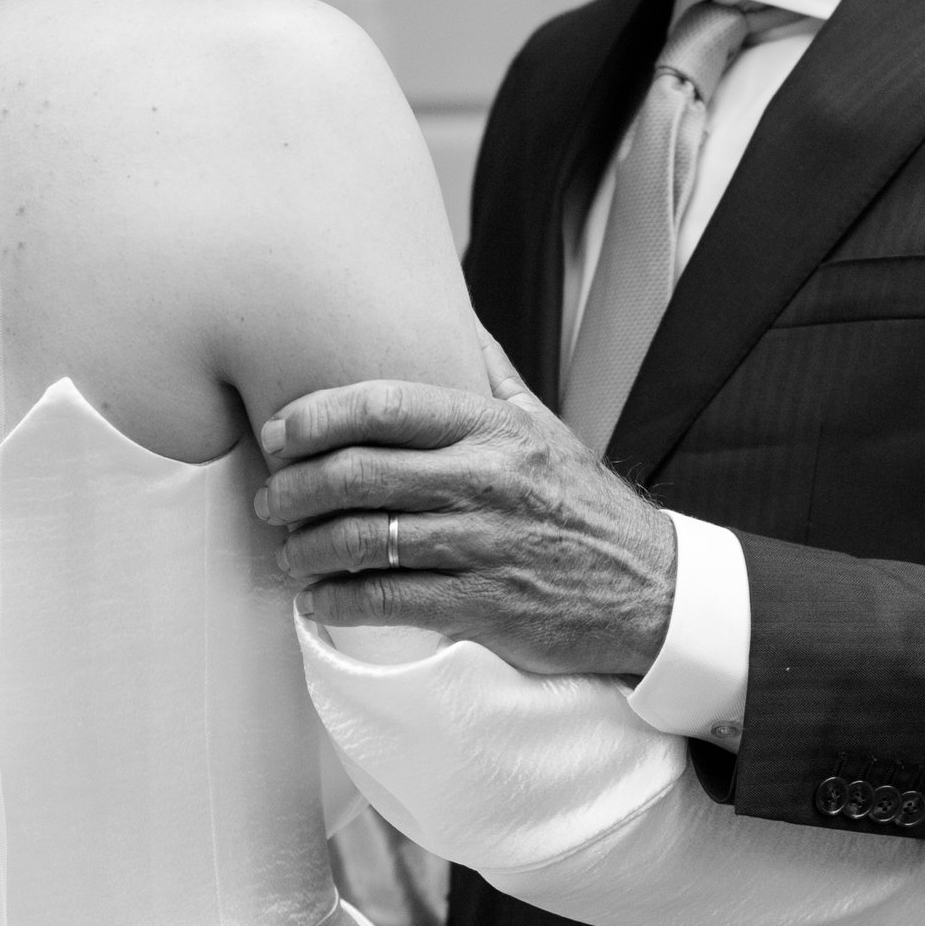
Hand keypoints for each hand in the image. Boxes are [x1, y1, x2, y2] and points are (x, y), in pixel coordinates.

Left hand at [256, 337, 678, 678]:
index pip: (387, 404)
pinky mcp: (485, 606)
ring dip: (309, 548)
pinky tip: (320, 600)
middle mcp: (488, 480)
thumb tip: (451, 319)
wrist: (654, 590)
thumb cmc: (585, 507)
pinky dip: (341, 602)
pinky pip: (391, 601)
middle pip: (361, 472)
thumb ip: (491, 377)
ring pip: (367, 539)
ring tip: (289, 552)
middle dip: (296, 487)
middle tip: (270, 499)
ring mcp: (485, 545)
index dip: (317, 415)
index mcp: (495, 429)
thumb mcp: (546, 428)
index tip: (278, 432)